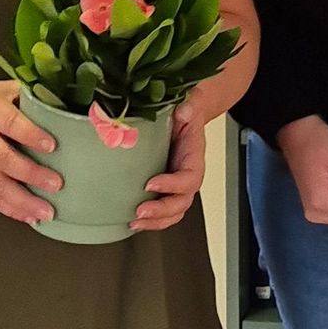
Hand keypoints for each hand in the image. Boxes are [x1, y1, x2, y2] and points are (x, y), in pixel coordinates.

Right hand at [0, 80, 60, 223]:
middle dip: (31, 173)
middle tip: (56, 183)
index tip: (52, 145)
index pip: (9, 122)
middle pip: (3, 158)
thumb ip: (19, 94)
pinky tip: (30, 217)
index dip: (31, 134)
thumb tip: (56, 98)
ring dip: (24, 201)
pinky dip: (10, 209)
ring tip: (48, 211)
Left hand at [134, 104, 206, 231]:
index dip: (173, 184)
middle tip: (140, 210)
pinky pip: (163, 211)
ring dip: (155, 221)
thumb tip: (184, 111)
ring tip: (134, 222)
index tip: (151, 184)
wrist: (186, 118)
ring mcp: (176, 185)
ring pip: (173, 212)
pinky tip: (133, 221)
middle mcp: (187, 176)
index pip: (189, 178)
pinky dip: (150, 220)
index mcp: (194, 158)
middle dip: (161, 211)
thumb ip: (190, 108)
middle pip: (181, 202)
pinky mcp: (165, 189)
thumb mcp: (190, 107)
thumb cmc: (187, 115)